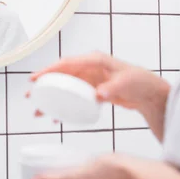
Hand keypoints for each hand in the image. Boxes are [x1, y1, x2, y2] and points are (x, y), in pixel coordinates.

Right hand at [30, 52, 169, 139]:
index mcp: (94, 60)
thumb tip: (97, 94)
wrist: (149, 93)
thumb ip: (112, 88)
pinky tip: (56, 118)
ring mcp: (89, 79)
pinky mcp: (92, 90)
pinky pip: (73, 97)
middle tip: (30, 95)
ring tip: (37, 110)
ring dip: (51, 98)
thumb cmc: (139, 82)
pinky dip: (64, 106)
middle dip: (44, 85)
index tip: (35, 78)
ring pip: (64, 88)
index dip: (49, 70)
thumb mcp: (126, 83)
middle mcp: (89, 68)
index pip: (66, 63)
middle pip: (61, 75)